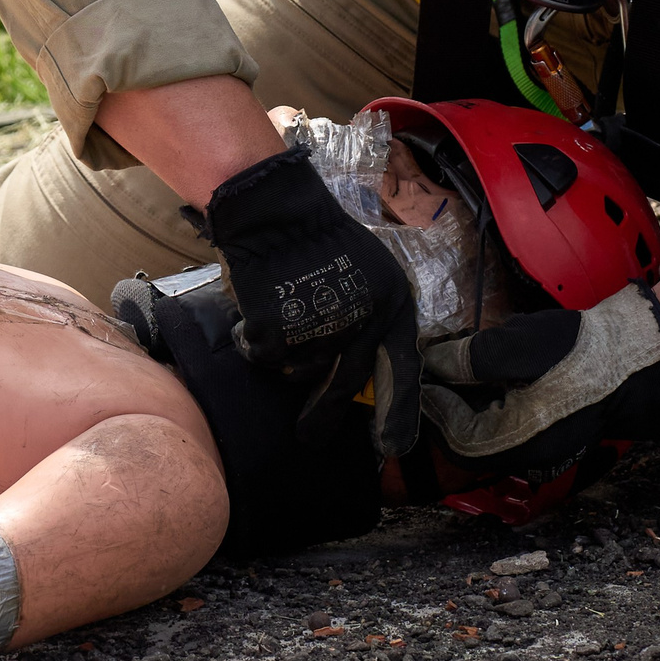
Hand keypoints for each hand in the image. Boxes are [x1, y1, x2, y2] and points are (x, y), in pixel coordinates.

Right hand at [194, 146, 420, 455]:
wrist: (276, 211)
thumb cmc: (319, 239)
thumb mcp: (368, 273)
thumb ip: (373, 320)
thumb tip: (368, 374)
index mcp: (393, 304)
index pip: (403, 370)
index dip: (398, 412)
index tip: (392, 448)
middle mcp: (364, 320)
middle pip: (346, 383)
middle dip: (324, 415)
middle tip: (308, 438)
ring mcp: (322, 327)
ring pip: (301, 369)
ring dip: (288, 355)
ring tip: (282, 313)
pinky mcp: (280, 329)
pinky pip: (267, 355)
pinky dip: (256, 341)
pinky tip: (258, 310)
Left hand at [419, 283, 659, 474]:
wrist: (636, 358)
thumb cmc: (578, 351)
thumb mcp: (518, 346)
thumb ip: (471, 361)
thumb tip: (433, 364)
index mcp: (520, 441)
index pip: (456, 439)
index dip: (435, 406)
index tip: (424, 375)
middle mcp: (530, 457)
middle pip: (472, 443)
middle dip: (451, 407)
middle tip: (436, 373)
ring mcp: (545, 450)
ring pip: (491, 437)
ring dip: (471, 408)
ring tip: (459, 373)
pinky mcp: (556, 436)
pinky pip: (513, 430)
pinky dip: (494, 408)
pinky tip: (492, 379)